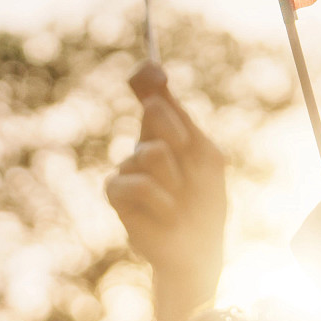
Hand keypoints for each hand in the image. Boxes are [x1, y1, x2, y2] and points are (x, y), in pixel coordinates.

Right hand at [106, 63, 226, 320]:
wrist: (198, 249)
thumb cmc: (205, 203)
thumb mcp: (204, 156)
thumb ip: (179, 118)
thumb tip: (154, 76)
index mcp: (168, 130)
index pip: (150, 91)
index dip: (147, 76)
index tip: (153, 70)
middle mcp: (145, 142)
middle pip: (153, 109)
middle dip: (178, 131)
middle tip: (190, 155)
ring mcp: (128, 166)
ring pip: (152, 152)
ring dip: (177, 179)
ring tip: (181, 200)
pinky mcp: (115, 192)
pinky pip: (136, 183)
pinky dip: (161, 200)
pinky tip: (168, 215)